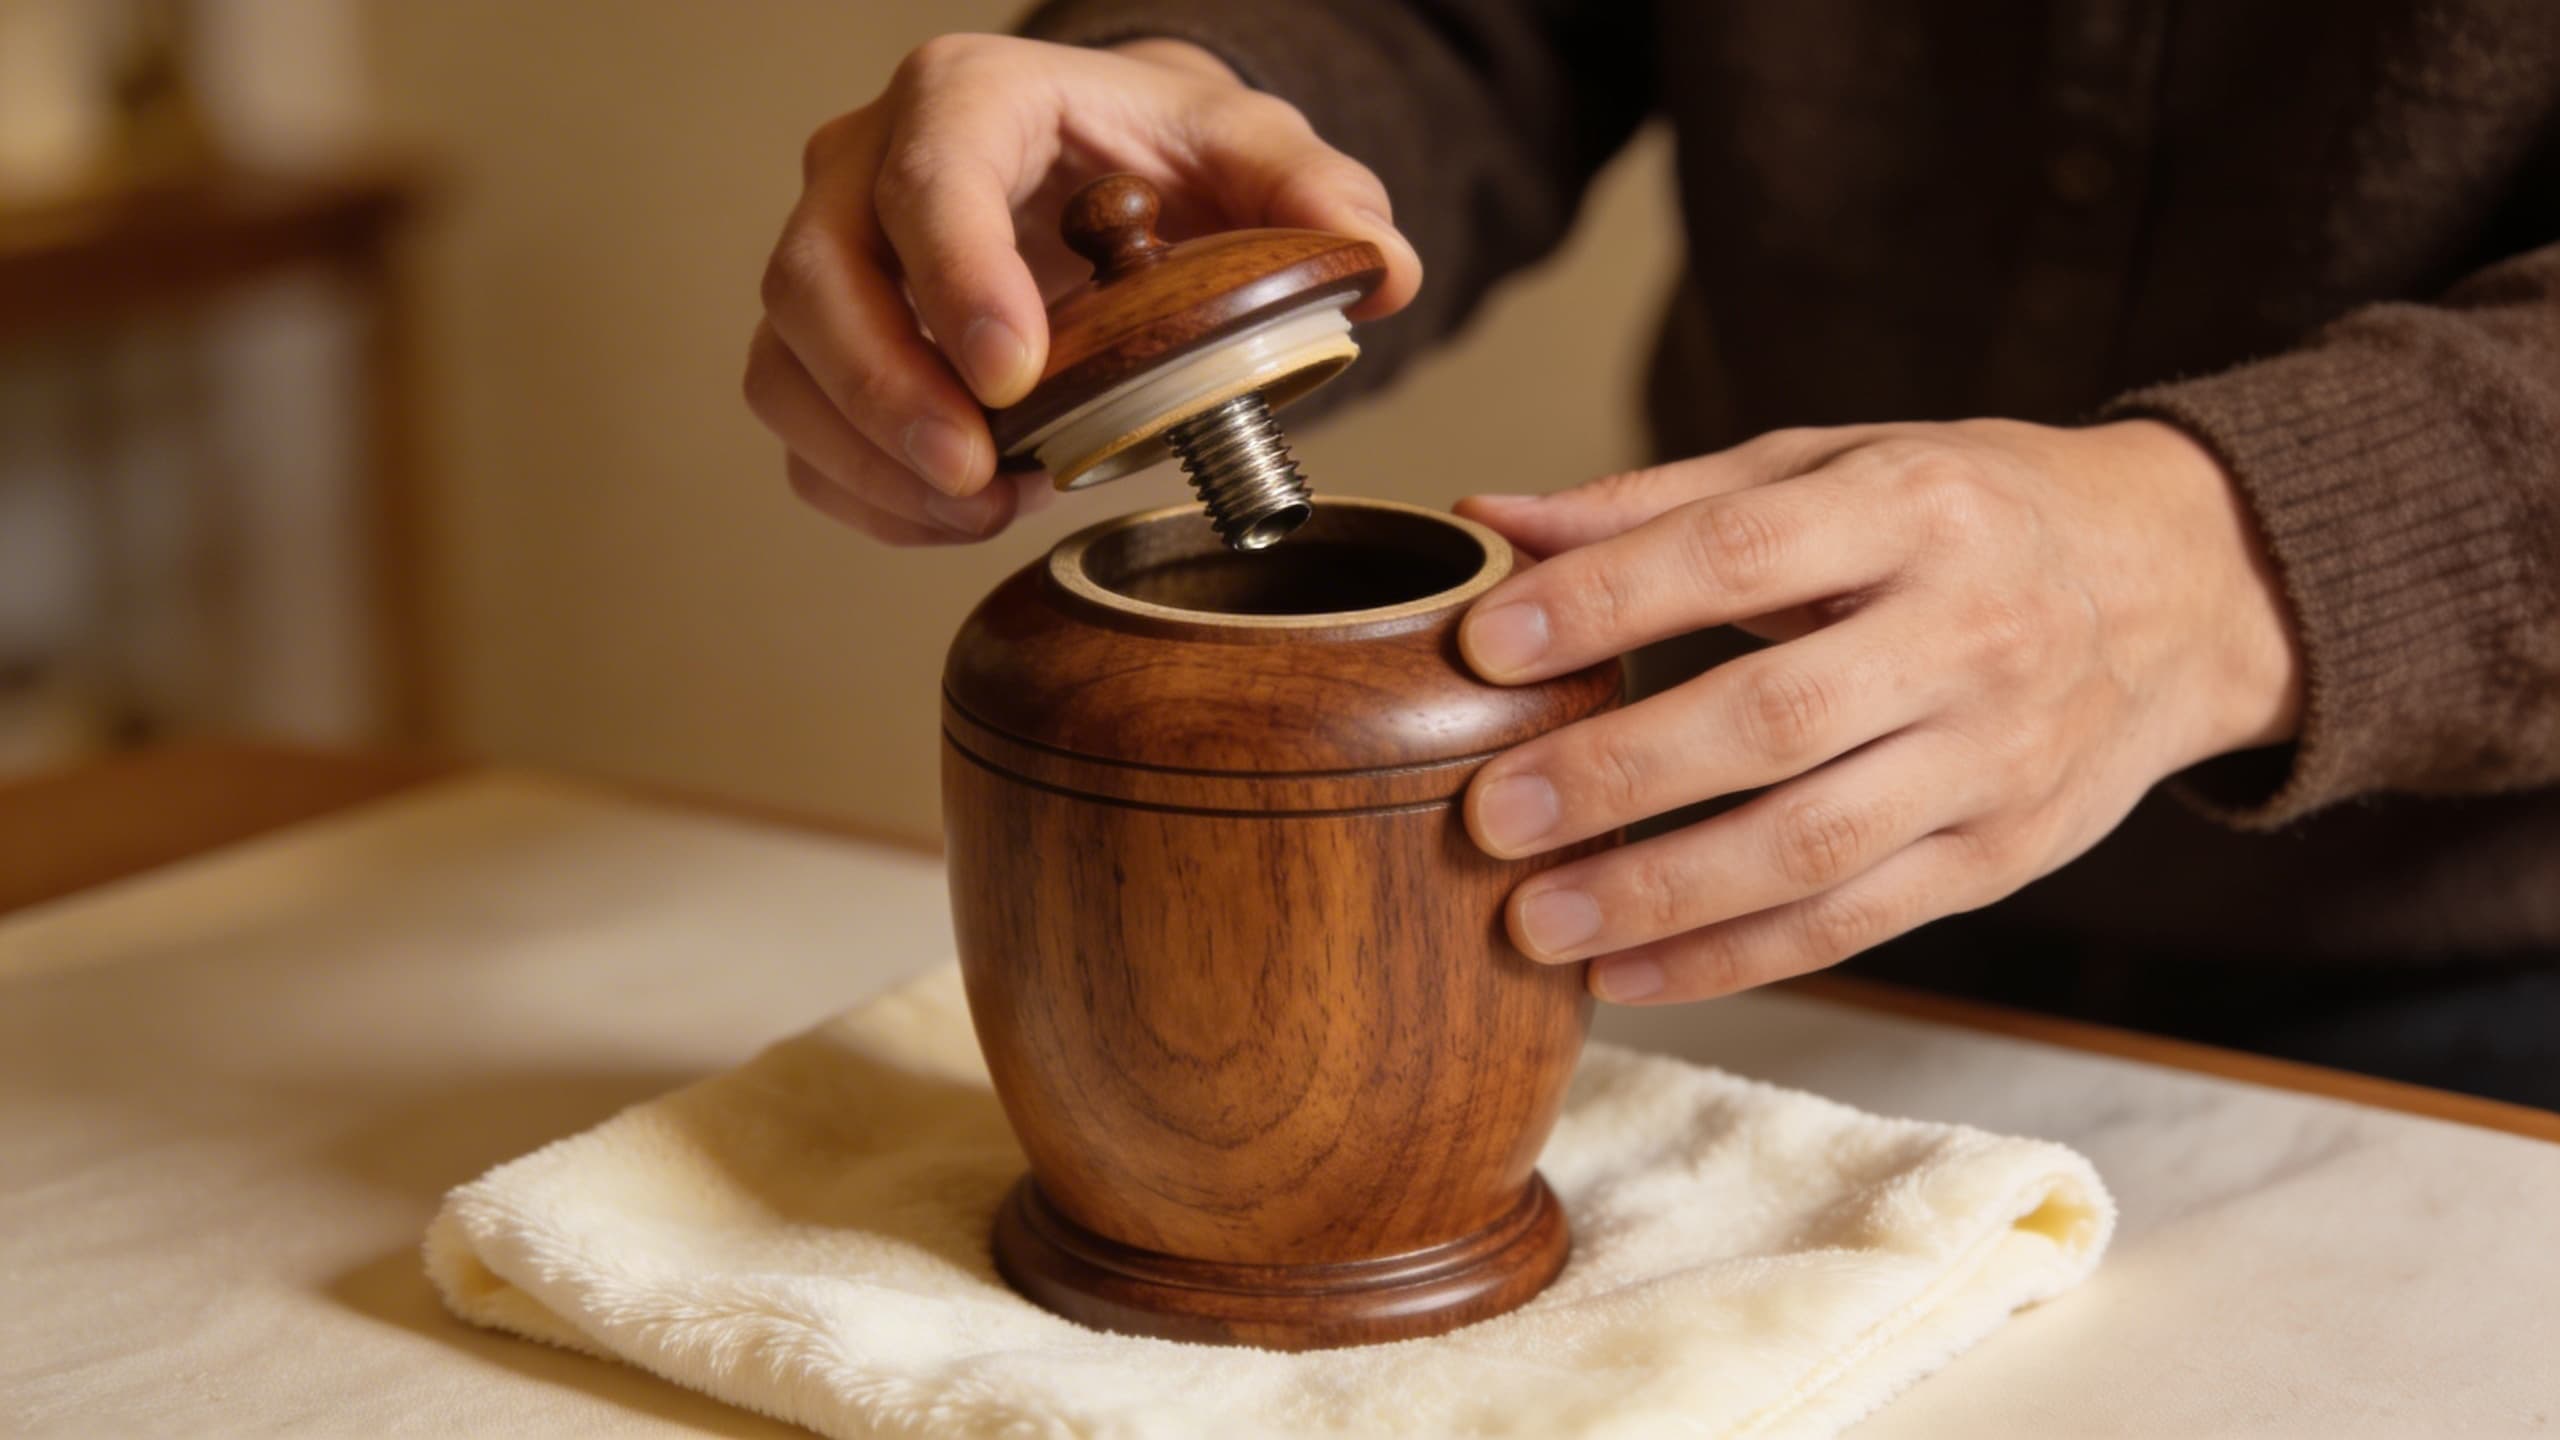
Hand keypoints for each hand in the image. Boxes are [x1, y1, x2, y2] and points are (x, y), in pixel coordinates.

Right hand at [744, 35, 1420, 544]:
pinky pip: (802, 439)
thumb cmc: (1155, 155)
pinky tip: (960, 515)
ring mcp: (830, 262)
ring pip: (783, 367)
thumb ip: (1318, 196)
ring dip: (872, 460)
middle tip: (977, 475)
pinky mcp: (822, 351)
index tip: (1015, 375)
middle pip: (813, 277)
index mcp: (968, 99)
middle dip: (884, 394)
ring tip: (984, 504)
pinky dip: (869, 497)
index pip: (927, 176)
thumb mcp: (1251, 151)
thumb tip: (1385, 269)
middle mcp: (864, 169)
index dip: (957, 279)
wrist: (1097, 175)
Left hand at [1454, 419, 2303, 1003]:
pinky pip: (1853, 923)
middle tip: (1486, 816)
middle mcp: (1968, 633)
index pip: (1741, 552)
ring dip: (1661, 894)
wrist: (2186, 588)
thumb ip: (1662, 502)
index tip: (1486, 646)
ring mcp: (1994, 757)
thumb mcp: (1838, 465)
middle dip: (1617, 776)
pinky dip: (1732, 959)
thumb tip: (1492, 518)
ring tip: (1534, 923)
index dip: (1609, 601)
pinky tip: (1624, 974)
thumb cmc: (1972, 513)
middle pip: (1774, 719)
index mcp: (1915, 508)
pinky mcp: (2002, 855)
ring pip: (1813, 845)